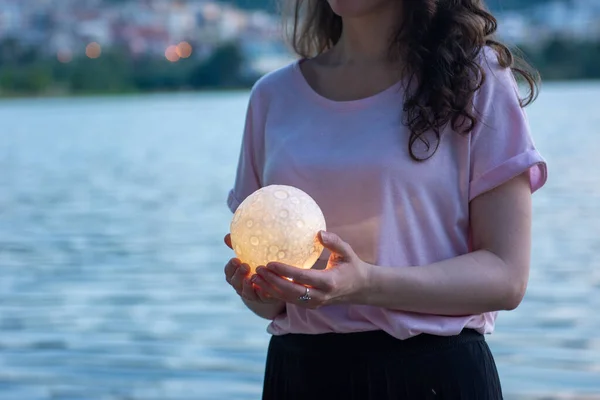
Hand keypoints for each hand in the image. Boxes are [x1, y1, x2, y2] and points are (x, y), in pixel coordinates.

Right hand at [223, 234, 279, 303]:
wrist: (273, 282)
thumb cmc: (257, 265)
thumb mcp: (249, 255)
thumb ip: (238, 247)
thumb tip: (227, 236)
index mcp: (236, 275)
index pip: (228, 272)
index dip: (231, 267)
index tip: (236, 259)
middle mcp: (241, 286)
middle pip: (235, 283)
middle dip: (239, 275)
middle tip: (245, 266)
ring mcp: (252, 294)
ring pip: (246, 293)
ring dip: (248, 286)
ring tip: (251, 277)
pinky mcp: (264, 299)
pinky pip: (261, 298)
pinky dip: (261, 294)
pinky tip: (264, 288)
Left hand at [253, 231, 369, 308]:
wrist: (361, 289)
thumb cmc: (352, 266)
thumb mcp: (347, 252)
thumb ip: (334, 242)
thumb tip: (319, 232)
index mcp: (328, 282)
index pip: (302, 277)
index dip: (285, 271)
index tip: (269, 263)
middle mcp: (320, 296)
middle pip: (291, 291)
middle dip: (272, 282)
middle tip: (257, 270)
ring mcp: (314, 303)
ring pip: (288, 299)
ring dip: (270, 289)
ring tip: (254, 278)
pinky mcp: (310, 305)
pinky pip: (290, 301)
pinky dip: (275, 294)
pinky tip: (263, 285)